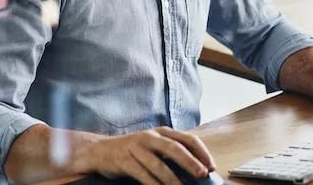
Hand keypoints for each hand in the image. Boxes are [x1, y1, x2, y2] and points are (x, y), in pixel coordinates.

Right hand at [89, 126, 215, 184]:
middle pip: (175, 148)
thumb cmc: (135, 151)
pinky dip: (154, 184)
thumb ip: (173, 155)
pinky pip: (143, 175)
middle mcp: (151, 137)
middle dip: (190, 161)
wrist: (101, 150)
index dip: (202, 152)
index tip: (211, 166)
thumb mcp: (155, 147)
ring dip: (173, 179)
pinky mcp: (125, 160)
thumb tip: (198, 171)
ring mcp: (137, 147)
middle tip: (202, 174)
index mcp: (162, 132)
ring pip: (158, 164)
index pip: (187, 138)